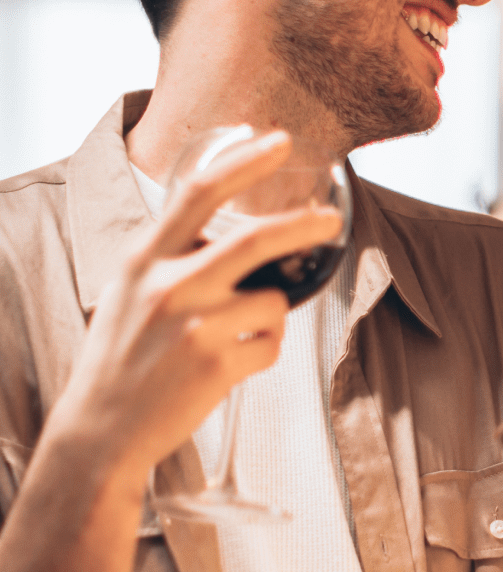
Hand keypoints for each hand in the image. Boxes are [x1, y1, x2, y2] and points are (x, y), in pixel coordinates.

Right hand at [46, 132, 343, 490]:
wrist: (101, 430)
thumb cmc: (122, 356)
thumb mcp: (128, 290)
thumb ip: (171, 257)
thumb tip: (228, 233)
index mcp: (143, 258)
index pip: (198, 193)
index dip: (244, 162)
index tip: (278, 140)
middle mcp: (167, 285)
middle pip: (256, 239)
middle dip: (303, 225)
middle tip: (332, 218)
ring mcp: (194, 326)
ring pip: (273, 300)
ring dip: (270, 317)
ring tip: (235, 339)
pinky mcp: (216, 364)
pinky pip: (272, 344)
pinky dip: (264, 352)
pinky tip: (230, 366)